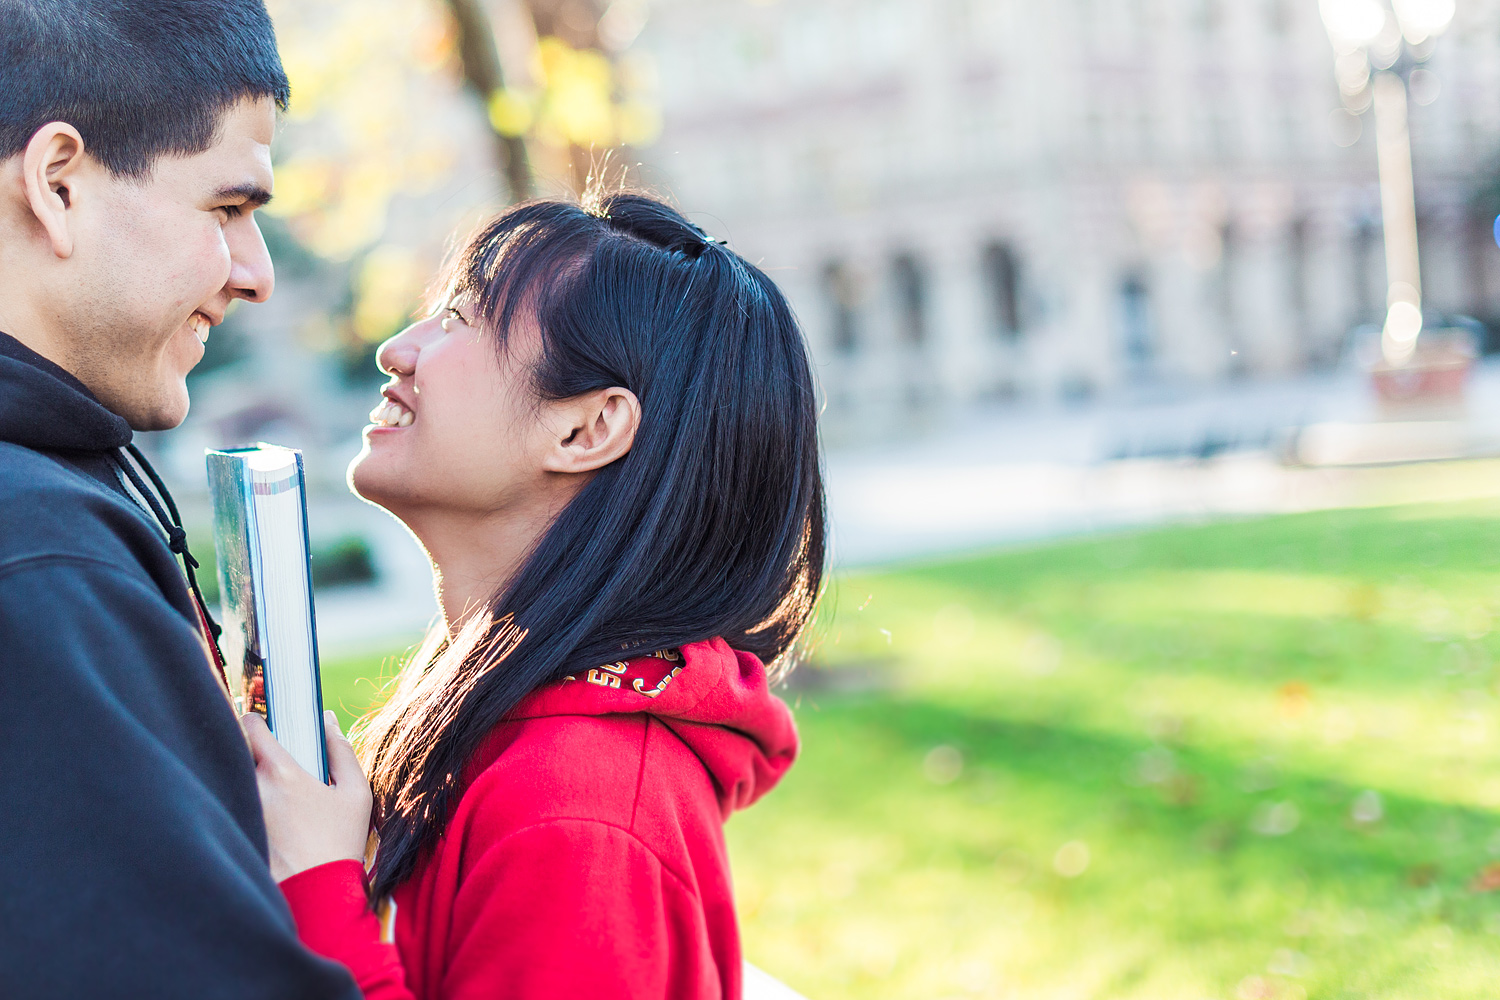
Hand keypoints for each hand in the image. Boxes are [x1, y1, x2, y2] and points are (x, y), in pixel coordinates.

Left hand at [241, 710, 373, 881]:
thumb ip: (342, 751)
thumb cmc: (340, 843)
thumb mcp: (356, 793)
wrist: (316, 895)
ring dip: (242, 777)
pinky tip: (264, 820)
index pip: (251, 726)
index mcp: (282, 772)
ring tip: (267, 793)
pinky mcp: (235, 833)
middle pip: (236, 751)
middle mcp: (253, 790)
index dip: (255, 720)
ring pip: (231, 779)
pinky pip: (231, 805)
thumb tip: (329, 720)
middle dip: (246, 749)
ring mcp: (240, 812)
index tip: (261, 723)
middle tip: (265, 758)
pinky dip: (239, 803)